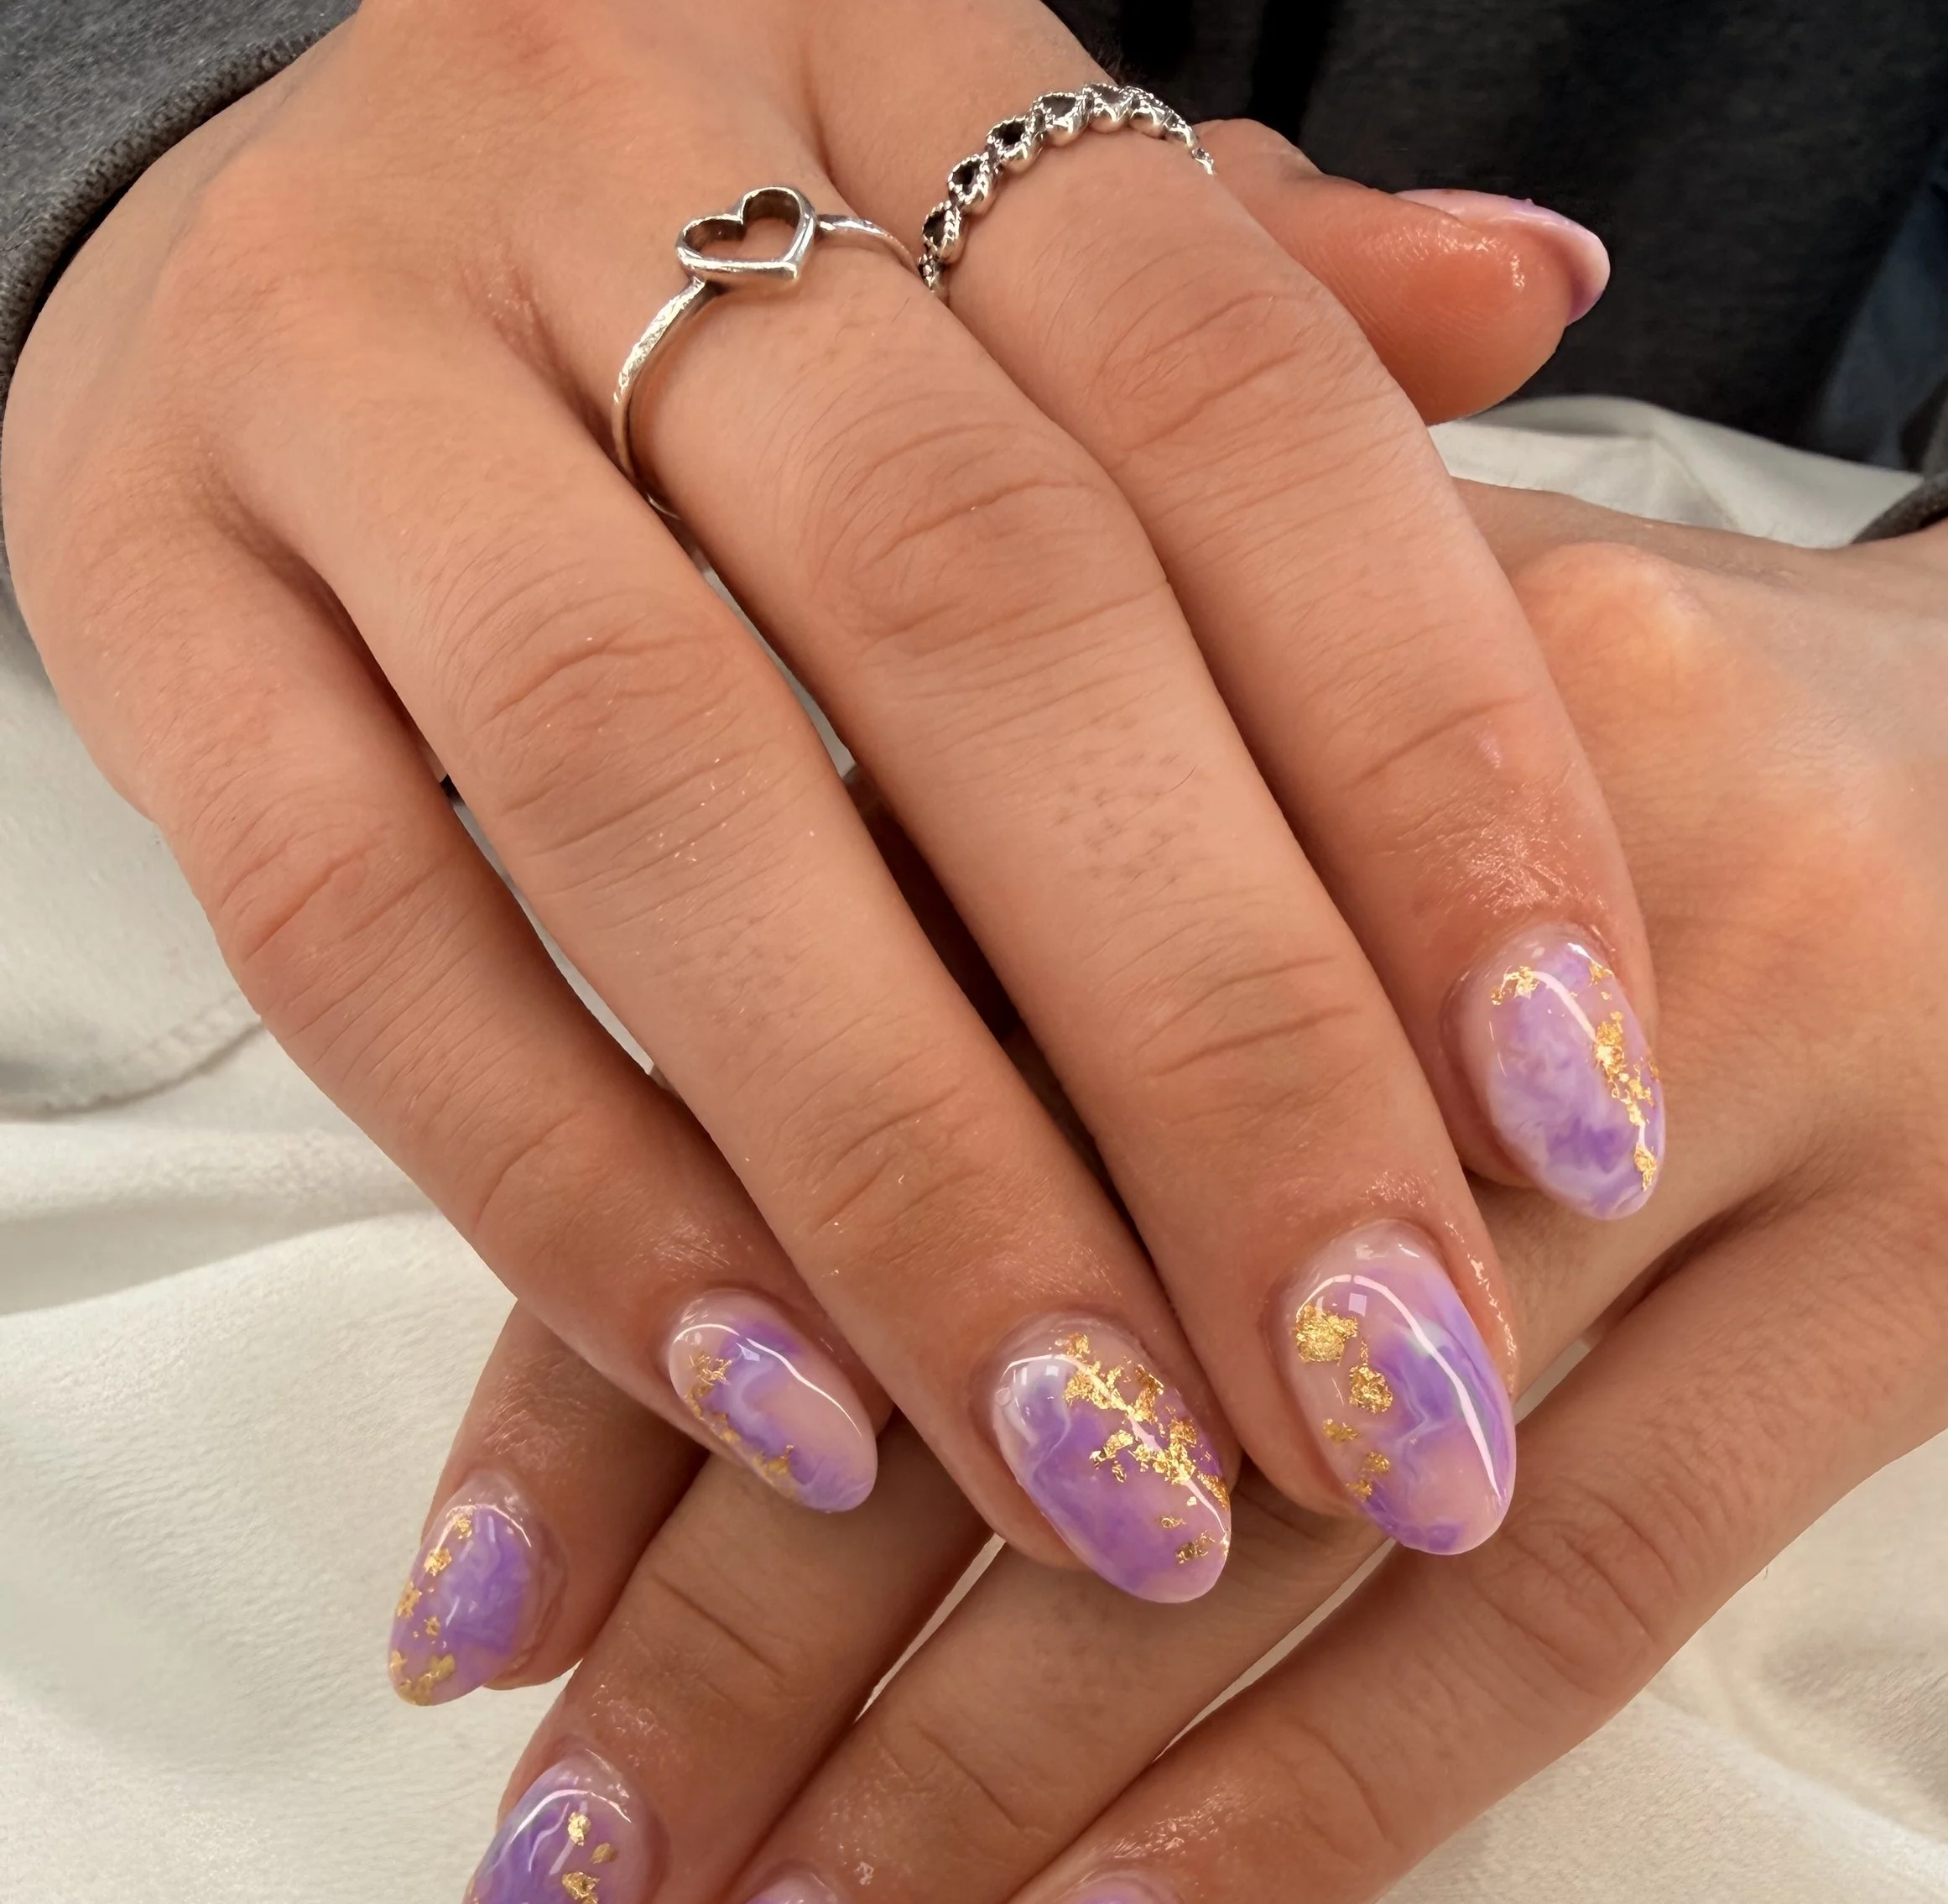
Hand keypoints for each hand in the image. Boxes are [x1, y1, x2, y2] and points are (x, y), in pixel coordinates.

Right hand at [1, 0, 1656, 1622]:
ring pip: (656, 790)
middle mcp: (616, 162)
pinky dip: (577, 1196)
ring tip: (1117, 1490)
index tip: (1579, 1118)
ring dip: (914, 1185)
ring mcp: (344, 369)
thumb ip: (1238, 311)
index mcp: (894, 48)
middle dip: (1214, 1056)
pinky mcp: (133, 584)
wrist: (242, 188)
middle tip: (1389, 1401)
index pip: (1228, 401)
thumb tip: (1538, 299)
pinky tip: (786, 1418)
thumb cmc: (696, 272)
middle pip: (977, 624)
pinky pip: (354, 928)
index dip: (1427, 766)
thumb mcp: (974, 225)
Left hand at [429, 487, 1947, 1903]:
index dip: (634, 1389)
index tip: (469, 1662)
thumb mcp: (1209, 850)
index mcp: (1207, 658)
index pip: (850, 1083)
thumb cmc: (1527, 833)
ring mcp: (1736, 1035)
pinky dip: (1300, 1821)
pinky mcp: (1931, 1247)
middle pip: (1046, 1313)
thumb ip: (936, 1070)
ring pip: (1289, 1503)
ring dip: (975, 1798)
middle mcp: (1456, 832)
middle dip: (756, 1658)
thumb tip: (602, 1467)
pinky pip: (1580, 1606)